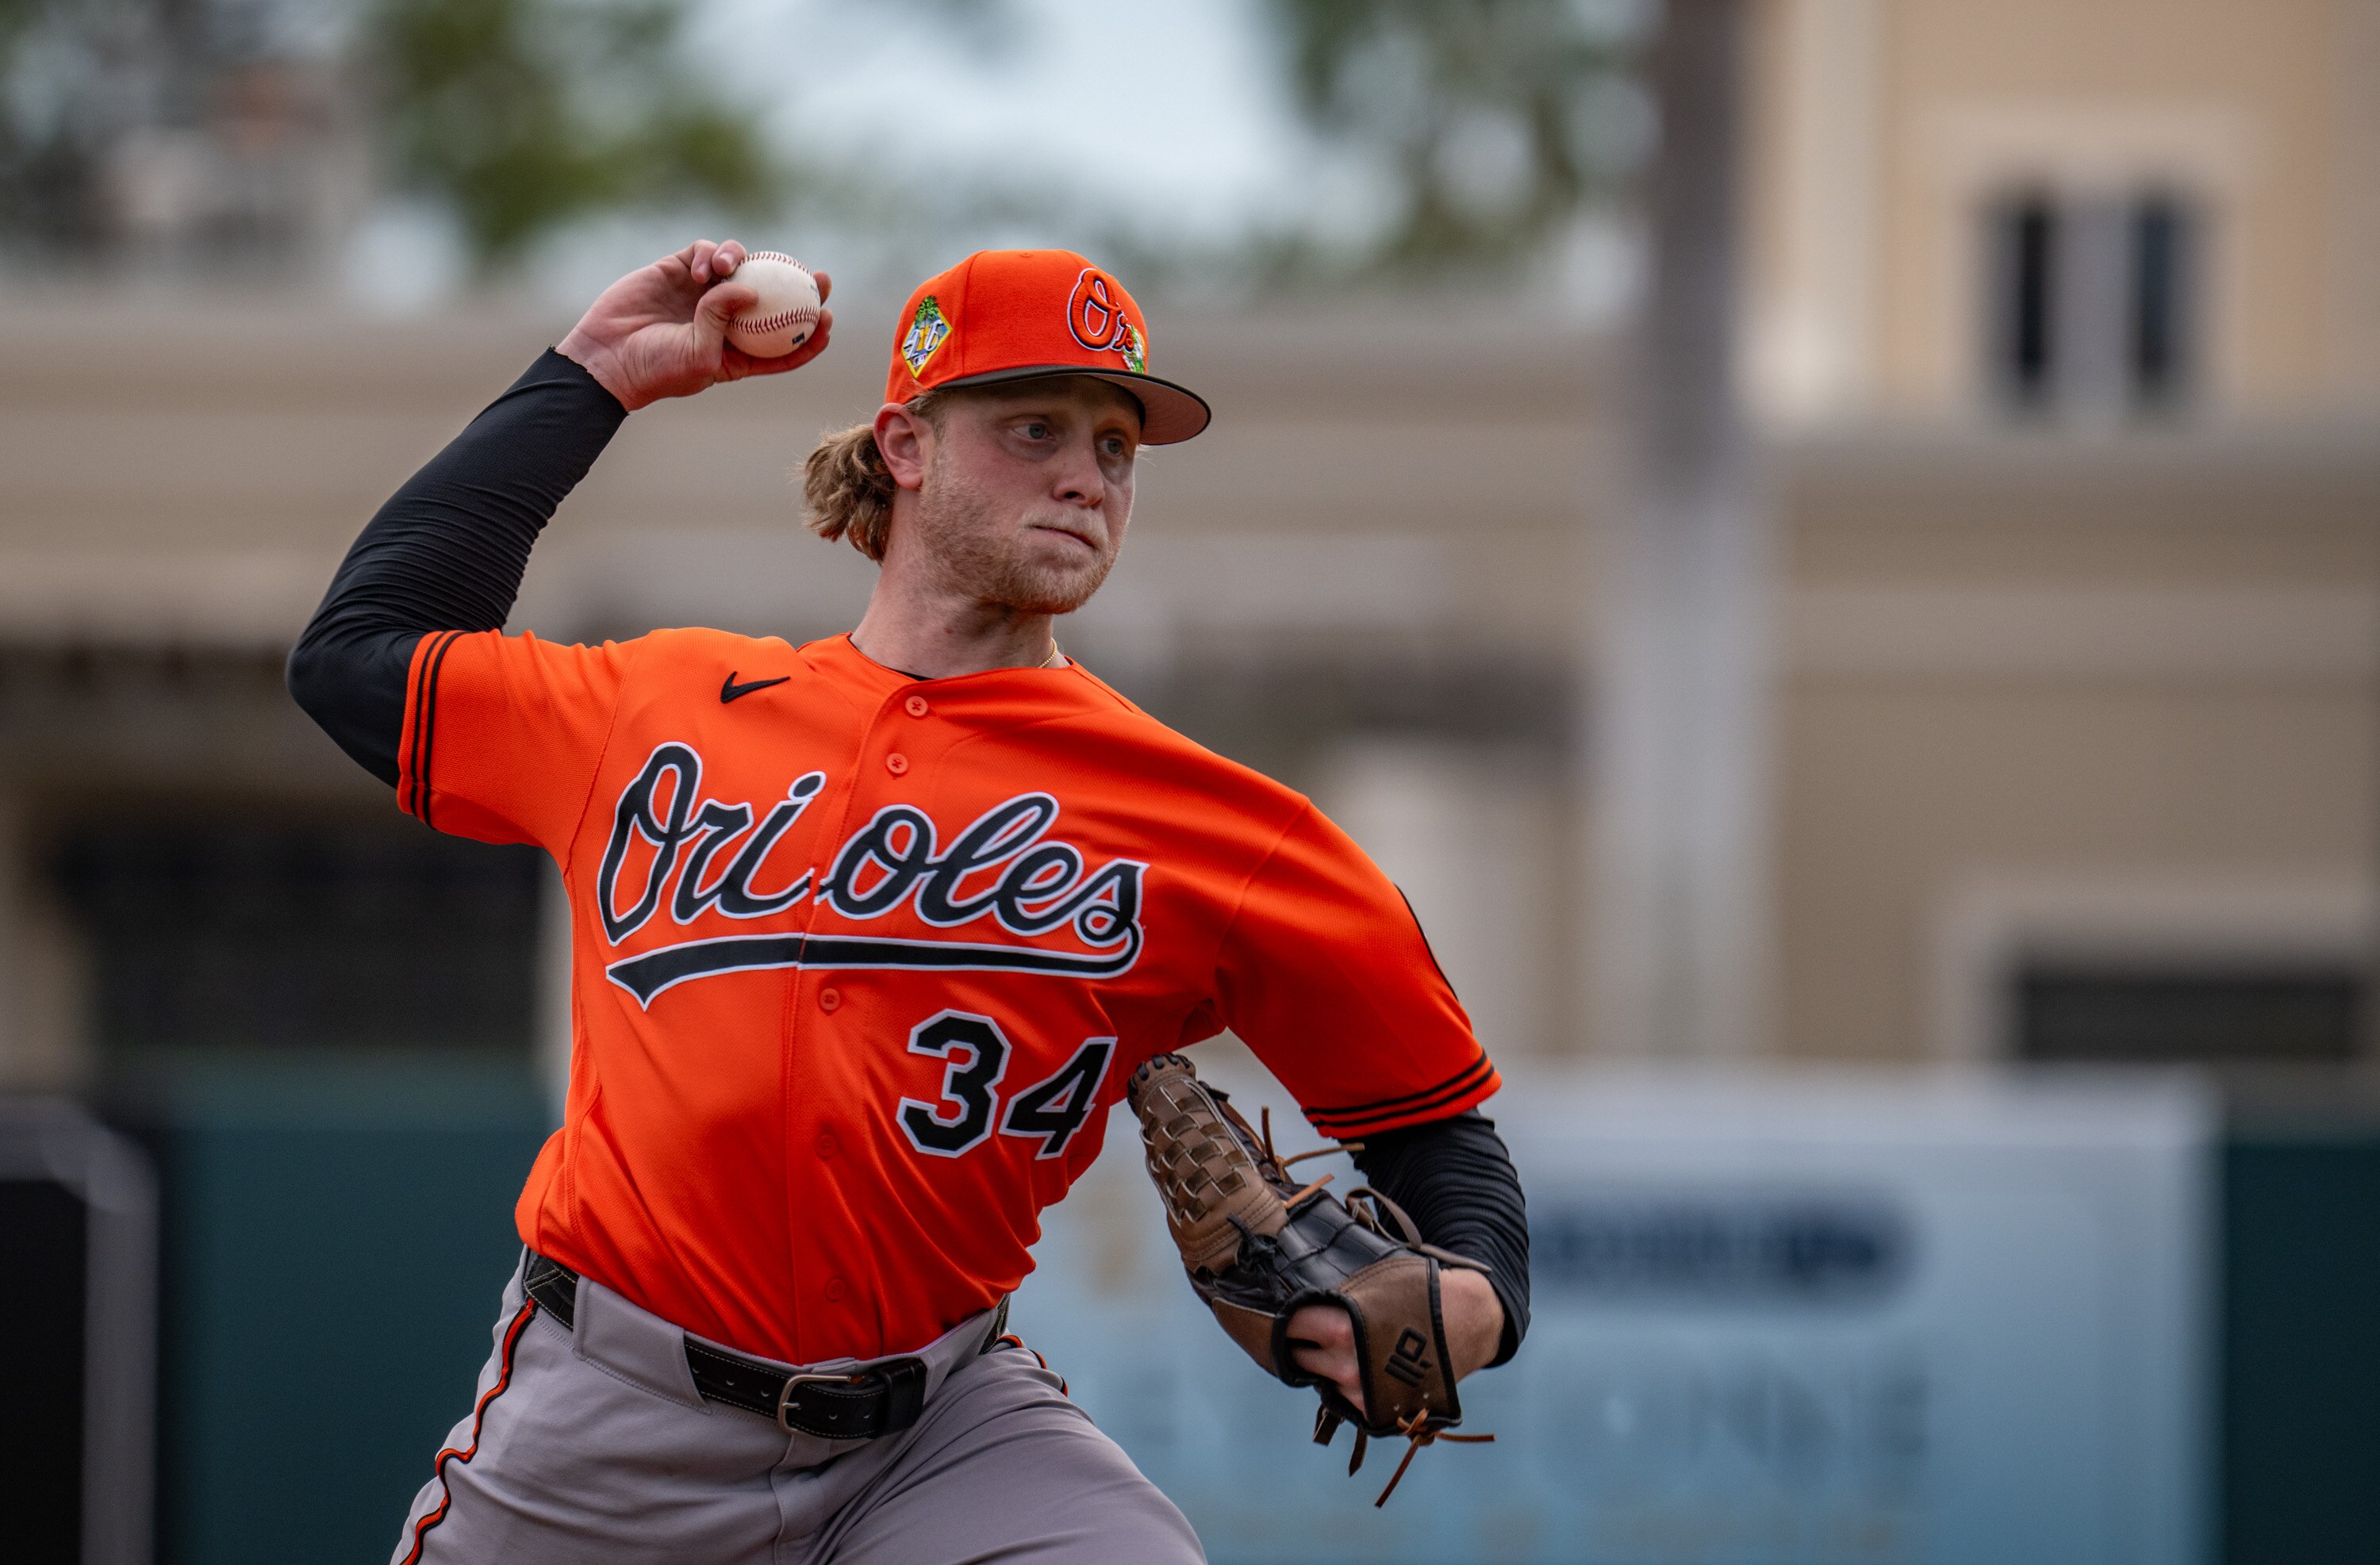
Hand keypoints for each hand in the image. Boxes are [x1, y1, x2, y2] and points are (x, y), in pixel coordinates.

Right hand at [555, 239, 834, 411]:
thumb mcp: (701, 356)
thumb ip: (725, 321)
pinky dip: (714, 254)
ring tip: (731, 269)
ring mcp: (704, 292)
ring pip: (744, 267)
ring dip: (746, 262)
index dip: (811, 330)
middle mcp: (727, 318)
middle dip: (802, 285)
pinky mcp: (681, 270)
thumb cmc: (657, 368)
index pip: (786, 340)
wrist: (607, 356)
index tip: (827, 317)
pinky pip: (709, 253)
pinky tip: (707, 268)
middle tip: (821, 277)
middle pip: (775, 297)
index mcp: (740, 350)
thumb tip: (750, 288)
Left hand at [1285, 1266, 1503, 1420]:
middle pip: (1298, 1356)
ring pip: (1318, 1379)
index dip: (1284, 1318)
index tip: (1282, 1311)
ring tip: (1332, 1346)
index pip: (1289, 1327)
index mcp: (1341, 1326)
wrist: (1467, 1322)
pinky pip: (1341, 1398)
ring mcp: (1361, 1392)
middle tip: (1306, 1329)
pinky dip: (1341, 1384)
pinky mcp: (1375, 1411)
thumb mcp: (1371, 1278)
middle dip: (1299, 1342)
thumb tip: (1292, 1281)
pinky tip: (1352, 1365)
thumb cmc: (1417, 1290)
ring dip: (1319, 1364)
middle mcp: (1347, 1363)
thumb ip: (1334, 1290)